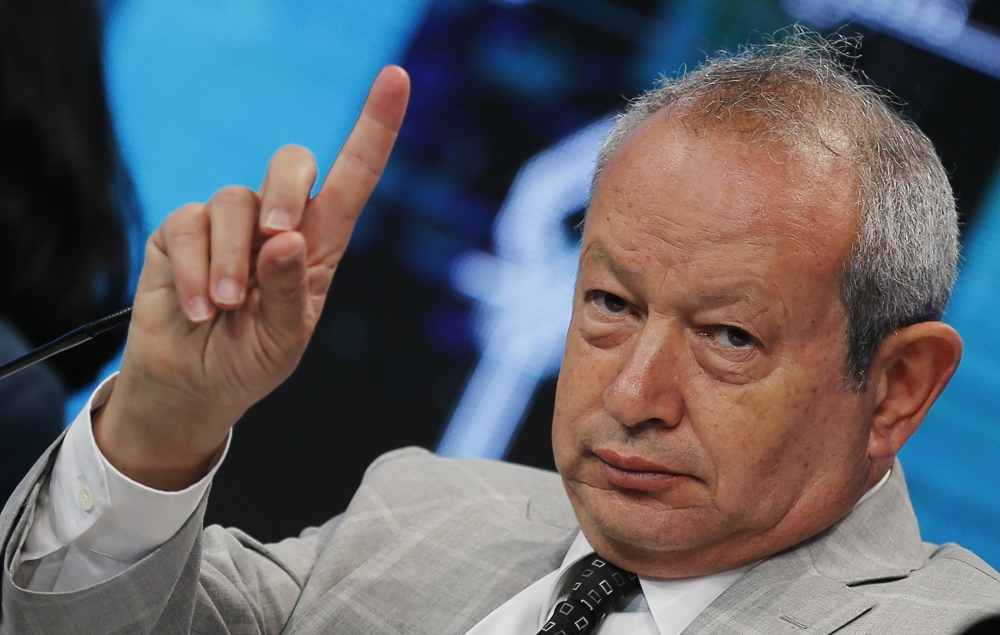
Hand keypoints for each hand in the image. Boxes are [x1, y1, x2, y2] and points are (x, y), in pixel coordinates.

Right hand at [93, 66, 410, 489]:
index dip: (374, 129)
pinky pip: (188, 223)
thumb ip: (287, 292)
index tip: (396, 78)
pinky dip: (194, 268)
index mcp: (318, 244)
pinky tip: (197, 308)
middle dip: (286, 188)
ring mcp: (227, 225)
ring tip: (225, 307)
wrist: (194, 388)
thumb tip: (284, 238)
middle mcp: (275, 223)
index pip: (352, 179)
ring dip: (230, 260)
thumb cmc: (251, 360)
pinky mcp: (179, 233)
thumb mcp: (283, 340)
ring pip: (233, 199)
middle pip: (291, 164)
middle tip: (278, 236)